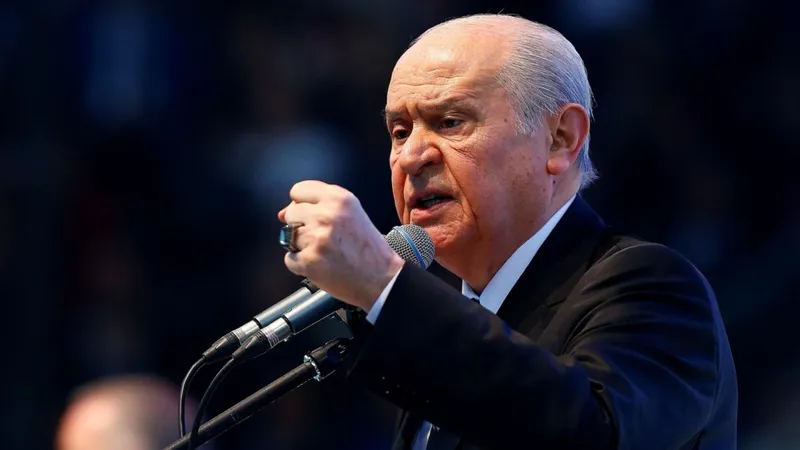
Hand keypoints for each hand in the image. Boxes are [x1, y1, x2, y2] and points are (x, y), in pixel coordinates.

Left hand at [278, 180, 404, 310]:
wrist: (382, 278)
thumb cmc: (369, 248)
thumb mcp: (351, 214)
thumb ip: (319, 207)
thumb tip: (282, 213)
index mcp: (339, 198)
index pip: (299, 190)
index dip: (302, 205)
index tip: (312, 216)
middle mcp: (326, 214)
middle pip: (291, 213)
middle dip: (301, 226)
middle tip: (322, 238)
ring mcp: (316, 237)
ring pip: (288, 236)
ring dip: (301, 247)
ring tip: (323, 253)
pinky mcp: (309, 260)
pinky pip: (289, 259)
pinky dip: (301, 265)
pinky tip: (320, 265)